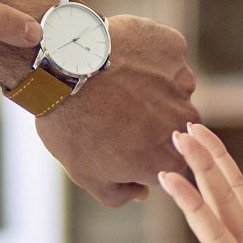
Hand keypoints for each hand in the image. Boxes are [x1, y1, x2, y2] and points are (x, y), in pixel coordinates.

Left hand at [37, 16, 200, 206]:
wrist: (59, 67)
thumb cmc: (70, 126)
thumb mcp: (85, 174)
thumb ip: (118, 194)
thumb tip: (141, 192)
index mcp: (168, 159)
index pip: (169, 163)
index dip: (144, 154)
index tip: (120, 141)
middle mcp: (183, 121)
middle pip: (175, 125)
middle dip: (153, 121)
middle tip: (116, 110)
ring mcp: (182, 81)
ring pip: (174, 89)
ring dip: (153, 89)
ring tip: (116, 83)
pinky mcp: (174, 48)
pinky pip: (169, 57)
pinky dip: (151, 58)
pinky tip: (123, 59)